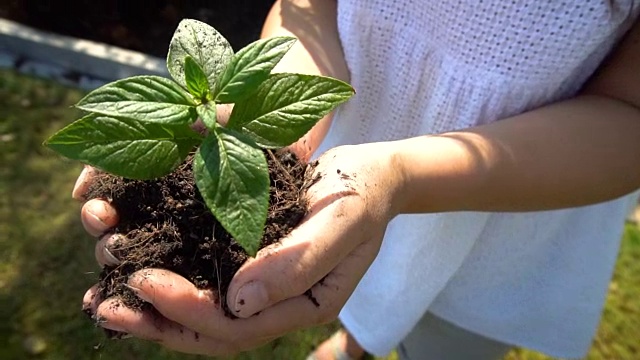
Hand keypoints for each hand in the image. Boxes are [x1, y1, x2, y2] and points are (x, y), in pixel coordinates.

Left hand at [76, 141, 402, 355]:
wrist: (370, 175)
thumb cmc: (361, 194)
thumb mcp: (340, 222)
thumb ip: (298, 263)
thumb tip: (238, 302)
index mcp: (304, 305)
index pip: (238, 326)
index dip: (188, 310)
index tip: (145, 281)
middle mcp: (278, 304)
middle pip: (211, 331)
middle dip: (156, 322)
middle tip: (104, 308)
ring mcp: (262, 285)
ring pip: (201, 313)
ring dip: (152, 310)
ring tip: (103, 299)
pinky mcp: (249, 260)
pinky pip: (204, 280)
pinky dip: (168, 278)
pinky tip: (133, 266)